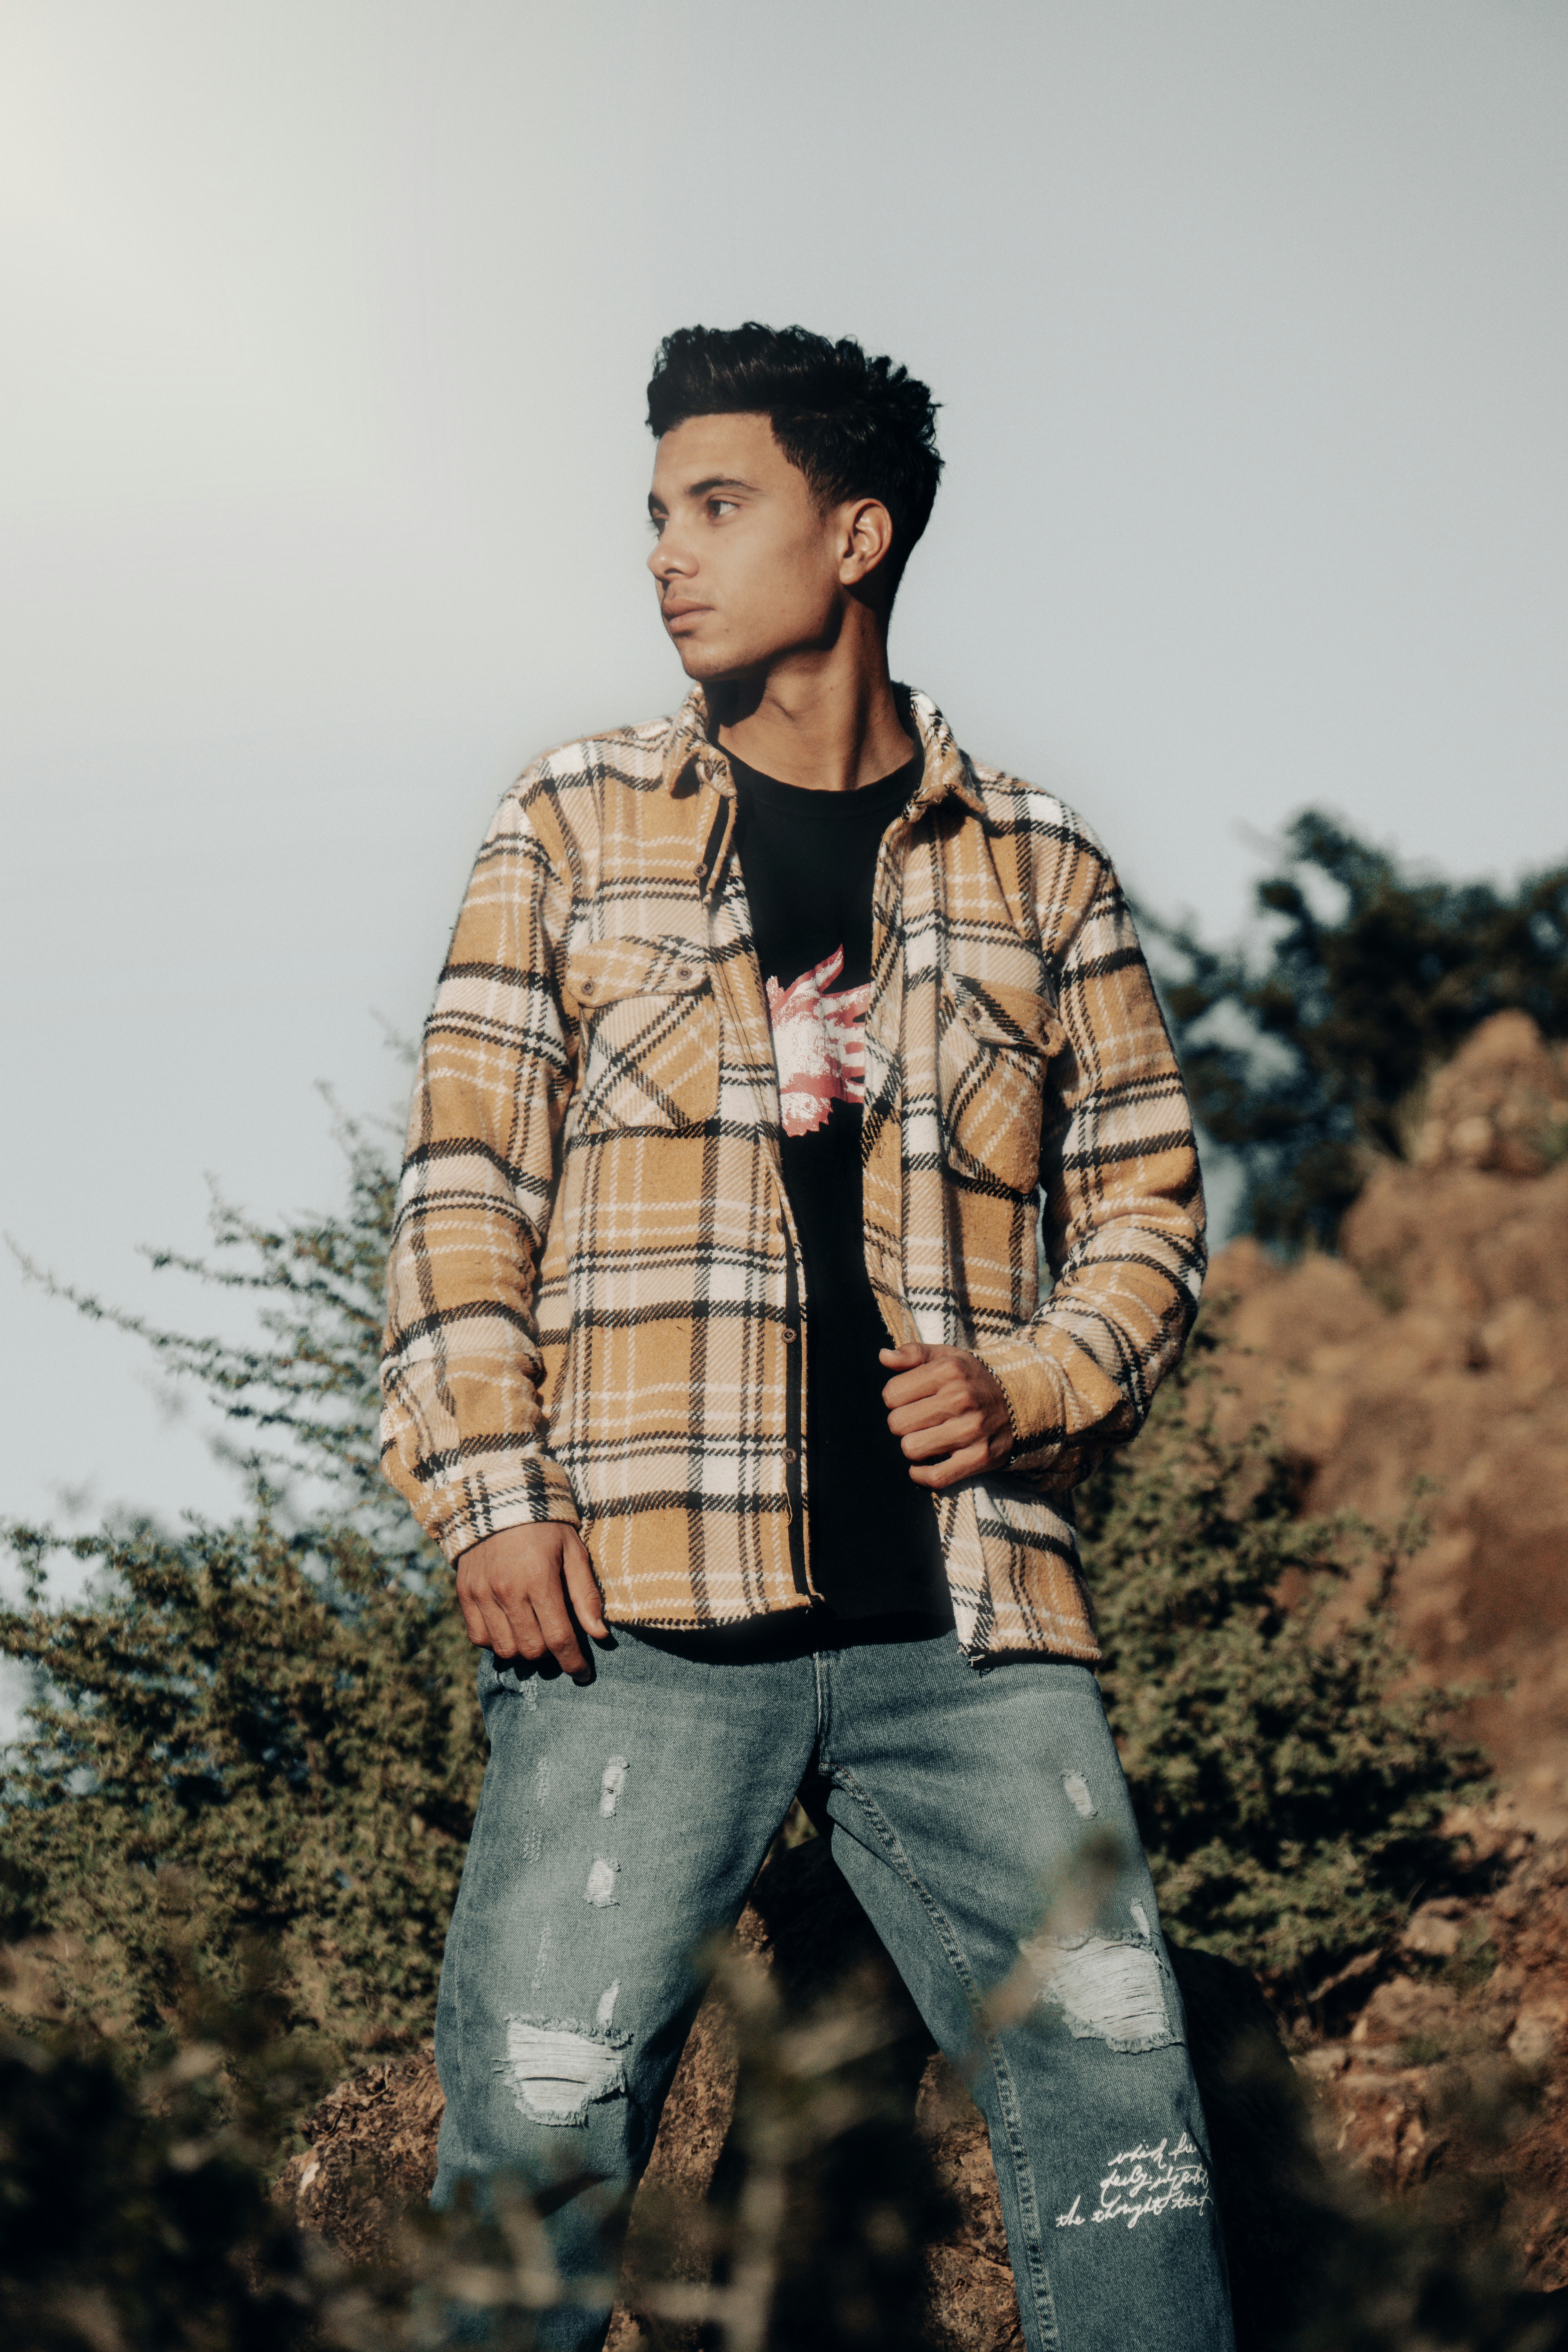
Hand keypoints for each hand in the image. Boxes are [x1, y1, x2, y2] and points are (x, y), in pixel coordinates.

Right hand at [455, 1523, 607, 1679]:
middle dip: (550, 1657)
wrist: (496, 1500)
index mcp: (539, 1579)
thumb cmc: (544, 1526)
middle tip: (559, 1645)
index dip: (573, 1663)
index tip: (583, 1675)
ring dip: (523, 1651)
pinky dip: (496, 1642)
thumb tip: (600, 1634)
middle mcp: (507, 1591)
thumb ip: (586, 1594)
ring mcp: (482, 1594)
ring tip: (535, 1635)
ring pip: (504, 1649)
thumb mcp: (573, 1551)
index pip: (559, 1638)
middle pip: (531, 1649)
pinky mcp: (465, 1595)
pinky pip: (479, 1638)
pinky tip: (510, 1628)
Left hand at [879, 1342, 1012, 1489]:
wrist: (1022, 1402)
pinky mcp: (979, 1457)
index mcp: (948, 1371)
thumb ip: (913, 1354)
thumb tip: (883, 1357)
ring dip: (914, 1446)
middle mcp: (960, 1399)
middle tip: (918, 1421)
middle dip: (902, 1424)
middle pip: (897, 1423)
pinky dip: (922, 1474)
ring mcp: (971, 1430)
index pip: (891, 1394)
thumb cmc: (974, 1380)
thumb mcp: (948, 1357)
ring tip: (927, 1437)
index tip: (908, 1400)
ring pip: (911, 1449)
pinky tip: (924, 1465)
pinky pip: (935, 1476)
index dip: (895, 1398)